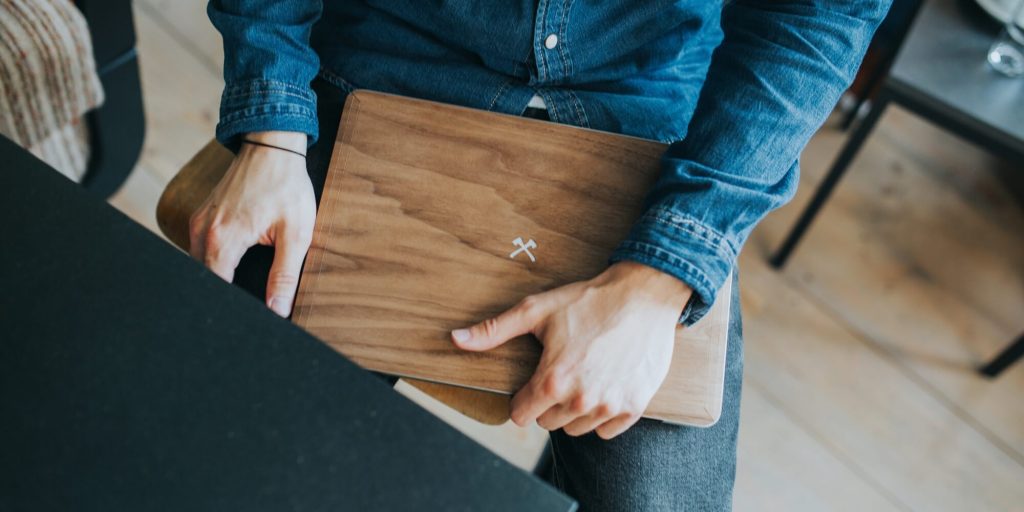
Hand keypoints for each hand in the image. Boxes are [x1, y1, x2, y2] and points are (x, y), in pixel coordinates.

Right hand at [189, 131, 315, 316]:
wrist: (273, 145)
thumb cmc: (287, 186)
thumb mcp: (296, 234)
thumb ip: (286, 275)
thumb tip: (277, 310)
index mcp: (223, 240)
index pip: (217, 289)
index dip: (233, 307)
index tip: (248, 315)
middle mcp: (203, 232)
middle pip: (205, 279)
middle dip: (224, 294)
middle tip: (248, 307)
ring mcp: (199, 221)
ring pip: (199, 265)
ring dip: (217, 277)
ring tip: (240, 290)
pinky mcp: (202, 214)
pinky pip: (199, 248)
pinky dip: (213, 261)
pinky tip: (233, 267)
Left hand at [452, 262, 691, 438]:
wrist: (644, 295)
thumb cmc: (588, 300)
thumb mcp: (536, 311)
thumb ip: (494, 331)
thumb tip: (455, 339)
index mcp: (552, 381)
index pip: (521, 416)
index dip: (523, 397)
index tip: (534, 380)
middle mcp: (580, 400)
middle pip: (548, 422)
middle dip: (549, 401)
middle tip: (563, 370)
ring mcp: (609, 406)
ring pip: (576, 428)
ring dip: (575, 409)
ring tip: (585, 375)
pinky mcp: (633, 407)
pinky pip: (606, 430)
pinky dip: (603, 413)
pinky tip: (605, 384)